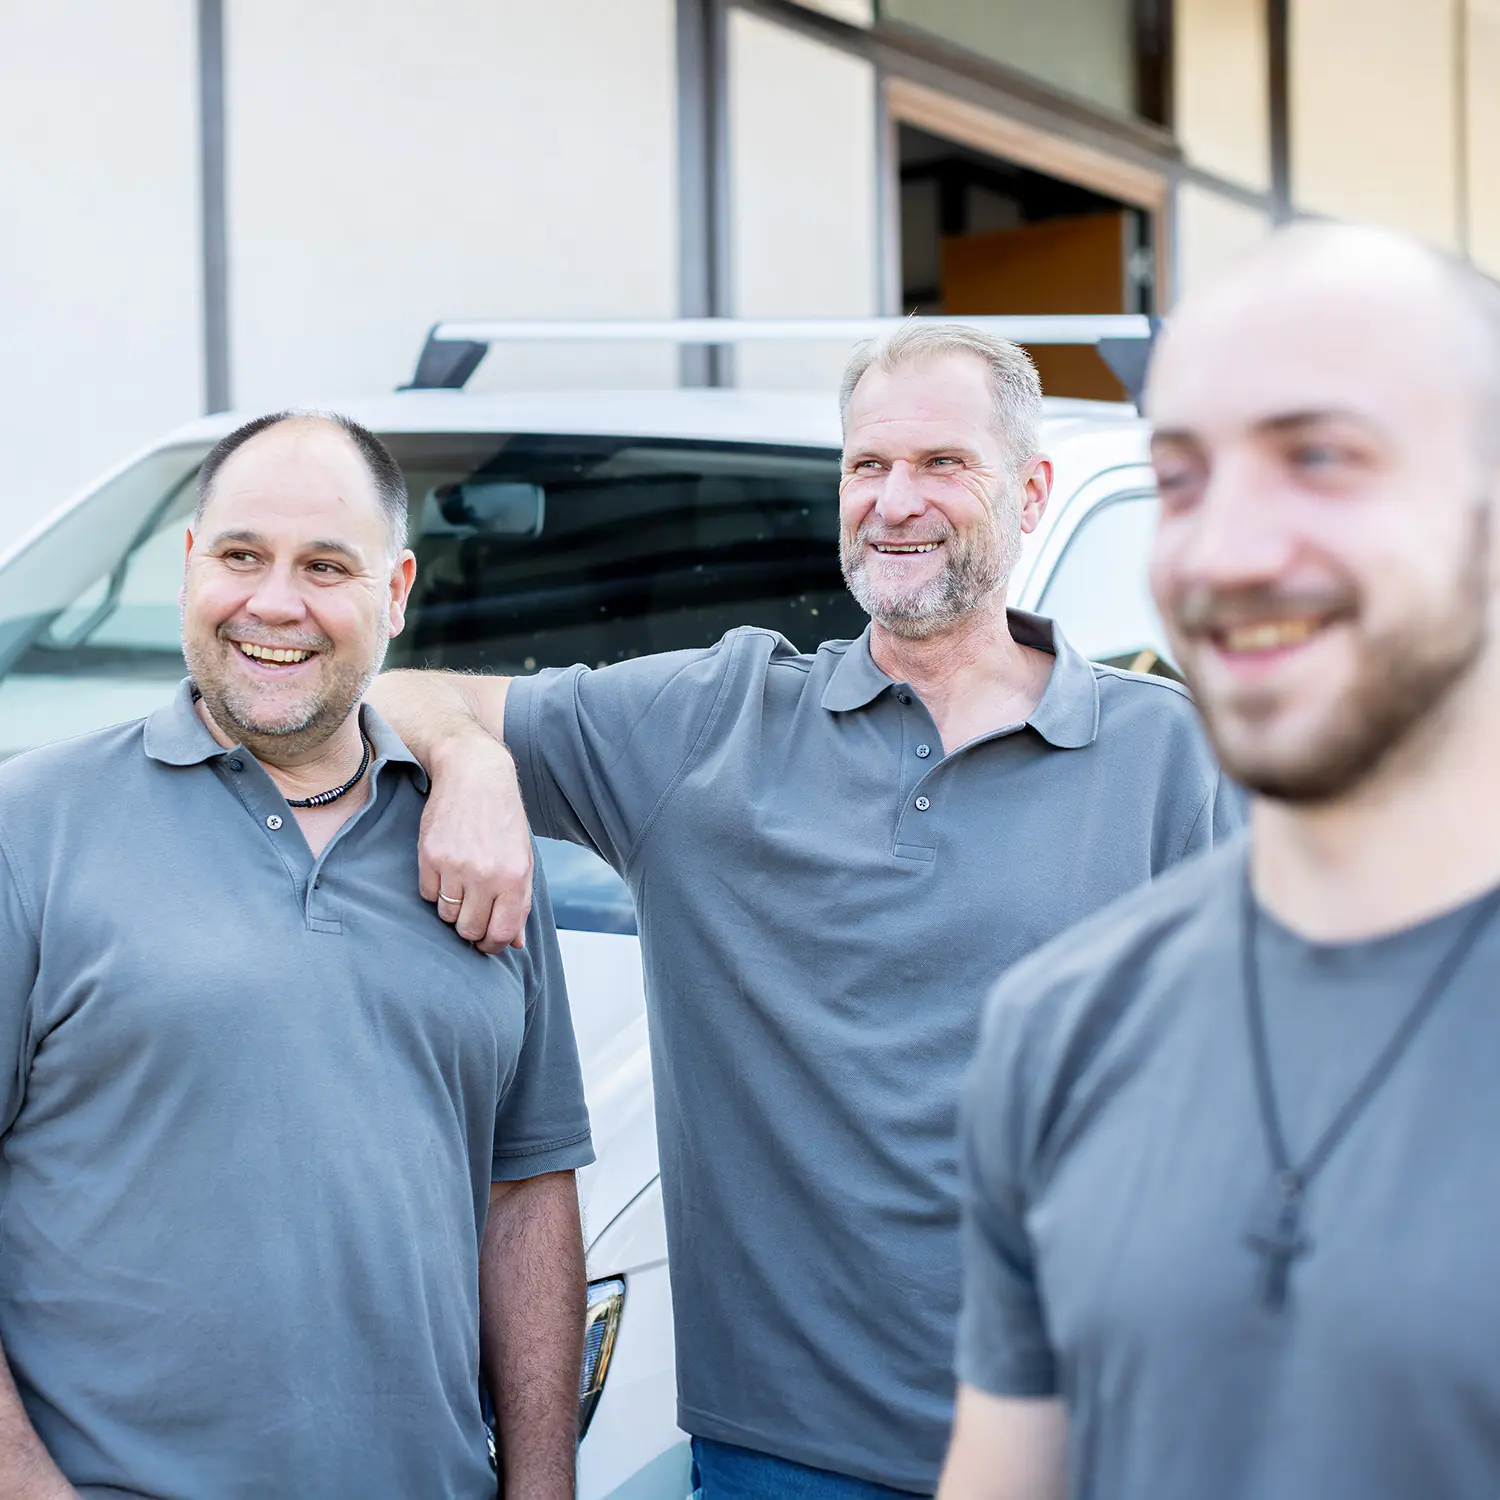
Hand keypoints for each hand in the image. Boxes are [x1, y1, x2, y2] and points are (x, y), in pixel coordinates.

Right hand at [419, 734, 533, 953]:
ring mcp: (455, 866)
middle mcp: (486, 875)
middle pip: (469, 930)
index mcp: (514, 877)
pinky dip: (436, 889)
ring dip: (453, 907)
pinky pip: (428, 894)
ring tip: (462, 883)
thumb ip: (520, 903)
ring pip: (446, 915)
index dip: (492, 945)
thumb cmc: (502, 819)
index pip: (500, 934)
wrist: (474, 775)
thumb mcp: (523, 859)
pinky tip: (447, 867)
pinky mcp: (430, 856)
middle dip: (471, 928)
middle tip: (473, 911)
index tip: (487, 941)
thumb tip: (515, 943)